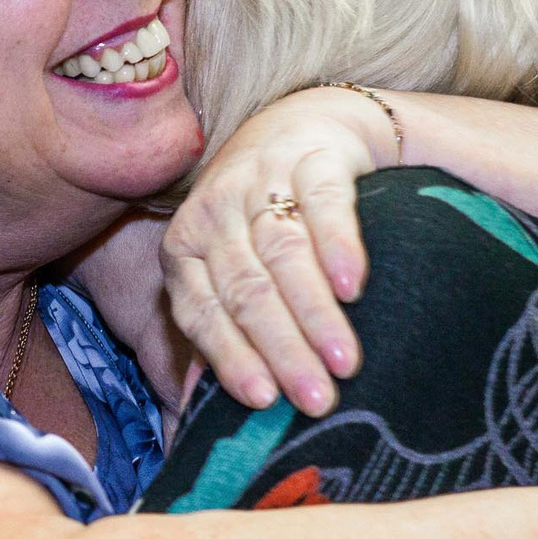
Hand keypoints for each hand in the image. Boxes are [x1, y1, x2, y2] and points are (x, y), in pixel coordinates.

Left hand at [160, 86, 391, 414]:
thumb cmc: (262, 220)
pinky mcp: (312, 156)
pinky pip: (322, 204)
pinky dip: (337, 247)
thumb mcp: (226, 268)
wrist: (302, 125)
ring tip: (346, 363)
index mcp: (184, 246)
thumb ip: (217, 332)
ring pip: (282, 254)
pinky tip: (353, 287)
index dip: (230, 358)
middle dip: (282, 350)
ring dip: (314, 314)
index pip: (202, 311)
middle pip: (245, 290)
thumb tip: (194, 412)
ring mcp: (261, 178)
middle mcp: (215, 211)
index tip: (264, 402)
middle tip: (317, 400)